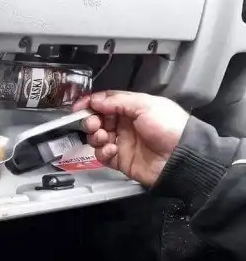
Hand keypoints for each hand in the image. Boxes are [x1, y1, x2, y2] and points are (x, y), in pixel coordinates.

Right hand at [73, 91, 189, 187]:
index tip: (80, 106)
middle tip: (92, 123)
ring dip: (95, 136)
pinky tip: (111, 149)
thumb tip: (96, 100)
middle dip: (90, 120)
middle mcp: (126, 125)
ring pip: (97, 137)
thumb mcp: (145, 105)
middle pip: (98, 120)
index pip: (105, 102)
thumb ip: (117, 101)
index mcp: (132, 108)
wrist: (181, 157)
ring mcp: (123, 142)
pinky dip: (102, 152)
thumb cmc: (171, 128)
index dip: (91, 103)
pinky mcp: (121, 160)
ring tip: (102, 136)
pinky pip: (102, 155)